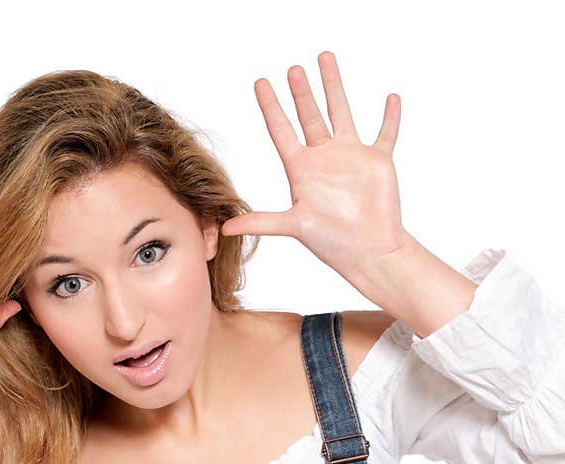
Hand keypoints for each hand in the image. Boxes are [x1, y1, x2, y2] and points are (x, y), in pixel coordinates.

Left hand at [220, 51, 410, 283]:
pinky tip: (391, 97)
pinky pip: (385, 133)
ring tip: (325, 59)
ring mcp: (350, 157)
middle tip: (292, 67)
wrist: (370, 251)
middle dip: (300, 91)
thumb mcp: (293, 226)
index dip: (270, 106)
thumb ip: (260, 222)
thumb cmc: (332, 242)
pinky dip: (390, 117)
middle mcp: (323, 158)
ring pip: (341, 113)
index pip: (281, 130)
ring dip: (333, 87)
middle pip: (309, 115)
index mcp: (302, 169)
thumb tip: (224, 228)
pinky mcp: (377, 162)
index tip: (260, 83)